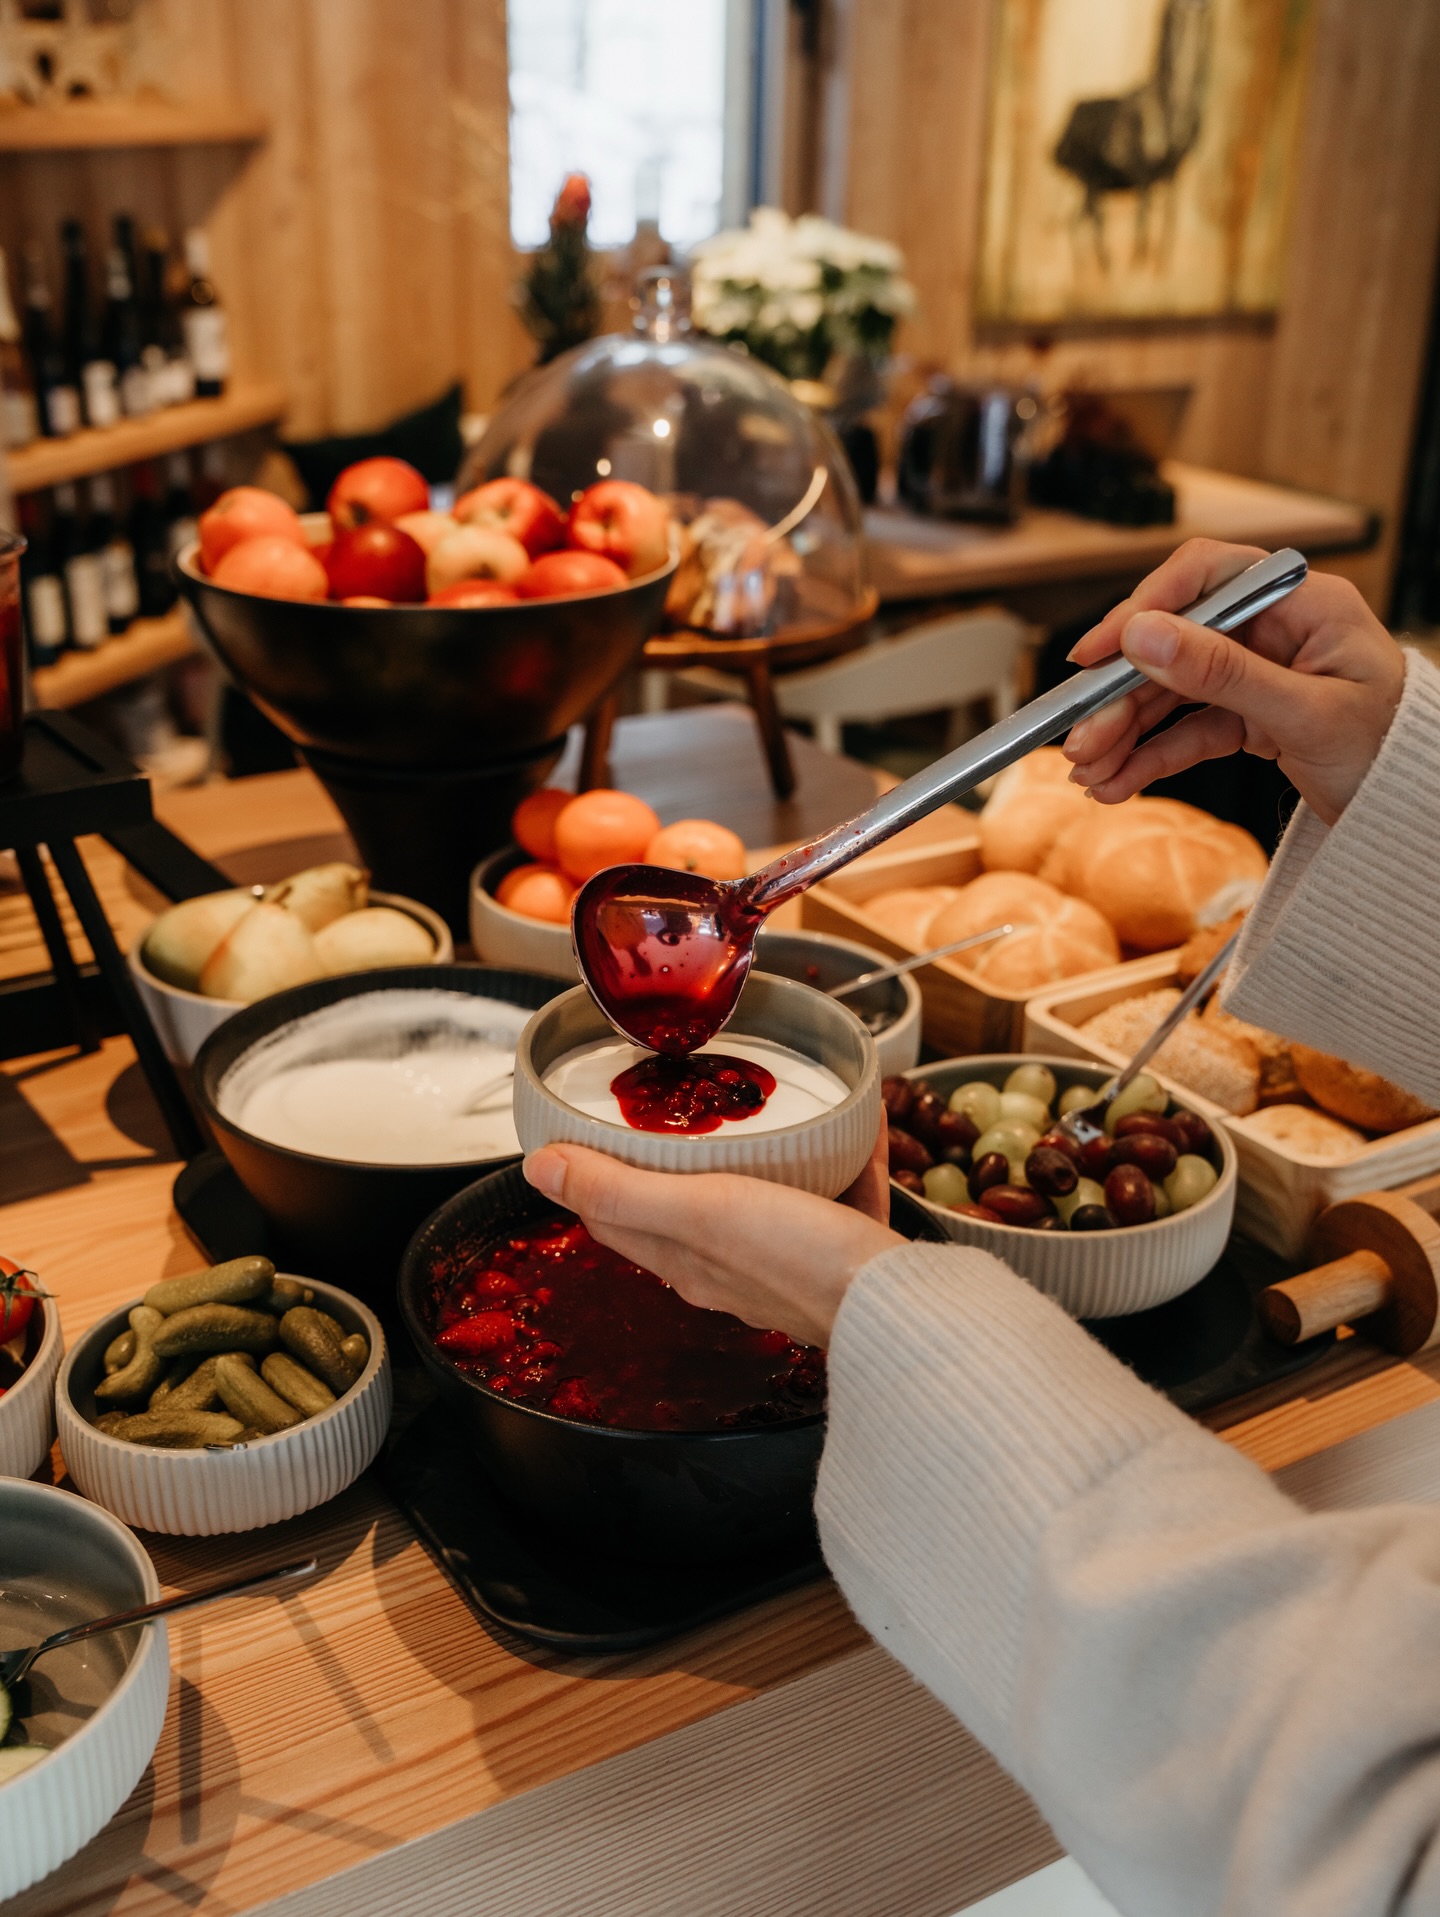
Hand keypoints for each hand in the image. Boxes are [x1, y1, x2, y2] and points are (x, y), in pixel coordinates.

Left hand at [521, 1119, 899, 1347]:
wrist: (899, 1306)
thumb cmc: (798, 1261)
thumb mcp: (697, 1211)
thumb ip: (619, 1192)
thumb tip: (539, 1169)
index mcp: (687, 1259)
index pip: (617, 1220)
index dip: (594, 1180)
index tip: (583, 1138)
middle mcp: (729, 1268)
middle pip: (683, 1211)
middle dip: (672, 1164)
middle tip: (669, 1114)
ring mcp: (788, 1265)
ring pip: (760, 1204)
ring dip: (756, 1161)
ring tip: (760, 1118)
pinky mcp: (842, 1256)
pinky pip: (833, 1199)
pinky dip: (837, 1164)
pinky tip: (852, 1130)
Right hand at [1062, 538, 1405, 825]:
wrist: (1417, 813)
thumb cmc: (1394, 752)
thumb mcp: (1305, 713)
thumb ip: (1221, 673)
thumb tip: (1144, 636)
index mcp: (1301, 603)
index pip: (1204, 578)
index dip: (1143, 609)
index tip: (1096, 652)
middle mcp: (1275, 631)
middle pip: (1175, 645)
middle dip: (1121, 695)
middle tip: (1081, 736)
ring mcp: (1260, 674)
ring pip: (1172, 693)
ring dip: (1125, 732)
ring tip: (1089, 772)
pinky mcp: (1251, 718)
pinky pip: (1188, 730)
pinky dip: (1151, 757)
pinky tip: (1118, 783)